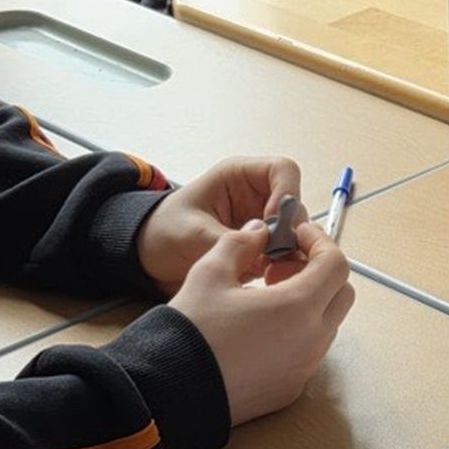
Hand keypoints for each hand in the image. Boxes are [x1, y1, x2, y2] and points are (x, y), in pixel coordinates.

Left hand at [137, 157, 301, 292]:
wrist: (152, 257)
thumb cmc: (164, 232)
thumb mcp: (192, 234)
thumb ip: (230, 239)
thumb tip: (268, 249)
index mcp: (239, 175)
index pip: (283, 170)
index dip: (287, 194)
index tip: (274, 225)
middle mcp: (256, 194)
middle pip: (295, 204)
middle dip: (289, 230)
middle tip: (273, 256)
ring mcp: (263, 222)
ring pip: (296, 232)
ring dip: (288, 251)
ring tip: (267, 271)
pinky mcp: (263, 247)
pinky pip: (287, 254)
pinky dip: (282, 266)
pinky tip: (266, 278)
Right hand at [169, 219, 355, 425]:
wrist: (172, 390)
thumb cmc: (191, 331)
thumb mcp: (210, 272)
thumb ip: (240, 243)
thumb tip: (257, 233)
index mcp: (298, 307)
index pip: (336, 265)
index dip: (320, 242)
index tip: (298, 236)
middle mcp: (312, 341)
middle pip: (341, 295)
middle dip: (319, 273)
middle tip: (282, 266)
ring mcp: (304, 369)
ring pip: (326, 325)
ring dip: (309, 304)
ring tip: (266, 298)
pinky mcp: (290, 389)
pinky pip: (308, 353)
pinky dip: (297, 333)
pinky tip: (260, 330)